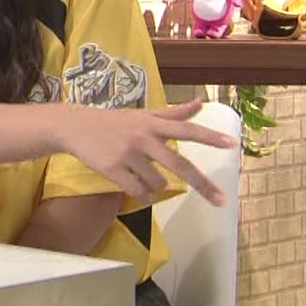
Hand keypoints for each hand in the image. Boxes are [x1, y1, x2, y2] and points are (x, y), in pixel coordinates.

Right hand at [57, 99, 235, 206]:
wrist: (74, 127)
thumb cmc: (114, 122)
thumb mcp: (142, 115)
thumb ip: (173, 114)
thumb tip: (200, 104)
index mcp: (152, 124)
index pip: (186, 129)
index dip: (209, 137)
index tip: (231, 144)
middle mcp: (143, 138)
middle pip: (179, 164)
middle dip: (202, 184)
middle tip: (220, 201)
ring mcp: (127, 154)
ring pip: (158, 183)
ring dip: (156, 186)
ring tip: (142, 175)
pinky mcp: (112, 169)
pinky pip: (139, 192)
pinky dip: (143, 196)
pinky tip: (138, 190)